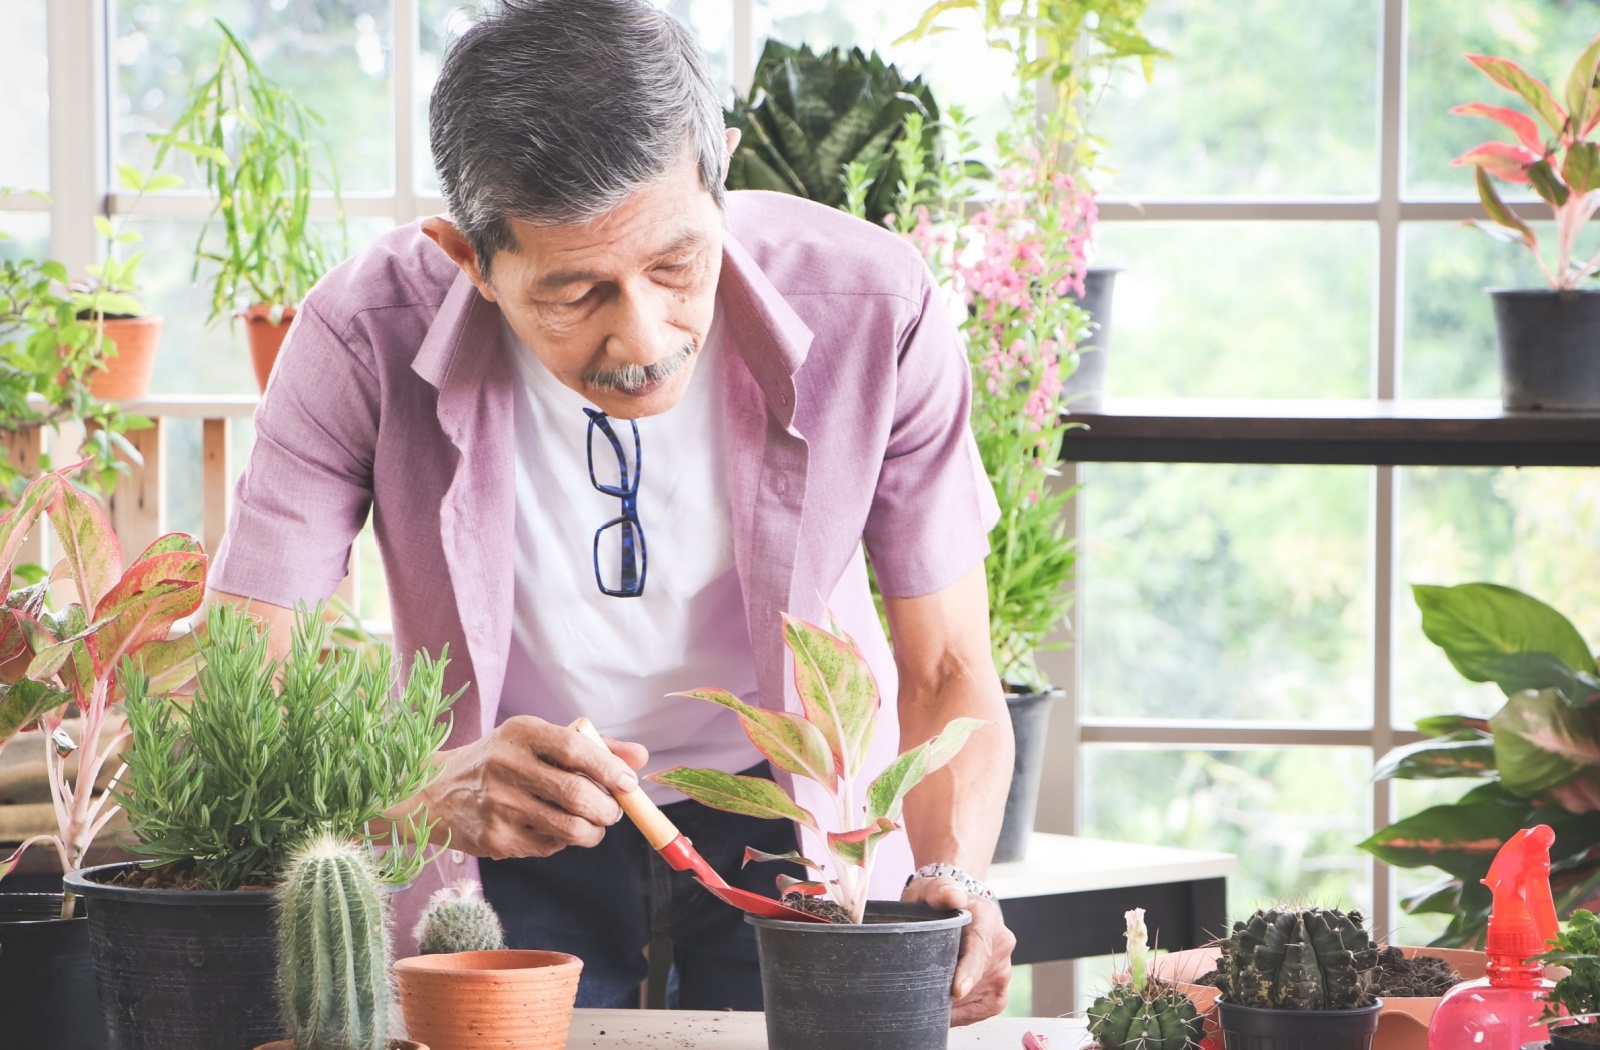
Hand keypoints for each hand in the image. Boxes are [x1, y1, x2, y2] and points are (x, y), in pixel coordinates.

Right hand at [399, 715, 648, 859]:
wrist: (436, 792)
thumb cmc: (502, 761)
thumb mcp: (538, 741)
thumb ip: (593, 747)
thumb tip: (641, 757)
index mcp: (521, 733)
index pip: (575, 749)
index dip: (609, 769)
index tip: (629, 784)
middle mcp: (507, 766)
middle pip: (576, 794)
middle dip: (609, 809)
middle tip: (614, 811)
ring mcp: (499, 806)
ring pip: (569, 828)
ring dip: (594, 831)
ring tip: (594, 824)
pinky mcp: (496, 839)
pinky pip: (550, 846)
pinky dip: (564, 841)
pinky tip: (555, 828)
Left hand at [902, 875, 1014, 1024]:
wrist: (954, 909)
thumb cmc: (938, 901)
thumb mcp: (931, 889)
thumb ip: (939, 890)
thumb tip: (951, 896)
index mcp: (986, 917)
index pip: (980, 947)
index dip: (968, 971)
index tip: (957, 991)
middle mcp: (1001, 944)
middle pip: (978, 977)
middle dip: (949, 993)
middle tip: (918, 1001)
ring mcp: (1003, 969)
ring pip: (980, 997)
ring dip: (954, 1005)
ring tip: (927, 1004)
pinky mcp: (1000, 989)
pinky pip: (985, 1008)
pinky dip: (963, 1014)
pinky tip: (944, 1011)